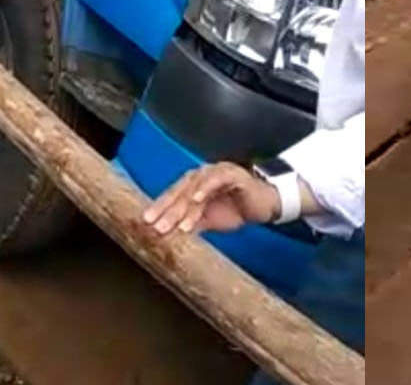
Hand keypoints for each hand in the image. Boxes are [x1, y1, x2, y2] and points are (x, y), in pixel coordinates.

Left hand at [141, 162, 281, 236]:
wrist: (265, 205)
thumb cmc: (236, 210)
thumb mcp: (208, 221)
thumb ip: (190, 224)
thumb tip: (168, 237)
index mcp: (193, 185)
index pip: (172, 195)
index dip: (159, 208)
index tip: (145, 223)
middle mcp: (202, 175)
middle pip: (180, 190)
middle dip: (167, 209)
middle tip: (156, 226)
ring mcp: (217, 172)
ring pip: (195, 186)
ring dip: (185, 205)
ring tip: (177, 223)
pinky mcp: (233, 174)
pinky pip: (217, 179)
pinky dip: (206, 188)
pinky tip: (197, 199)